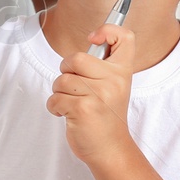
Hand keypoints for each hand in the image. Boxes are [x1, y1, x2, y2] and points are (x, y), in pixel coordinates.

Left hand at [47, 23, 136, 165]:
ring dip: (60, 93)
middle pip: (76, 57)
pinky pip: (55, 98)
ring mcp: (99, 95)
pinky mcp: (83, 110)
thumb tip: (93, 38)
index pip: (125, 37)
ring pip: (61, 80)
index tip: (93, 39)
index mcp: (123, 72)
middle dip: (66, 71)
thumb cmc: (106, 115)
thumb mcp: (114, 85)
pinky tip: (69, 114)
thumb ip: (104, 64)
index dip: (107, 30)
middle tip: (75, 86)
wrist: (110, 149)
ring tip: (73, 103)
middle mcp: (114, 81)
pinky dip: (55, 107)